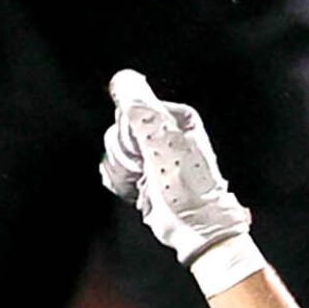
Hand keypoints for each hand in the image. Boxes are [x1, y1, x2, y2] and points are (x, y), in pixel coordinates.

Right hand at [103, 71, 264, 294]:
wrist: (194, 229)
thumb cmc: (186, 189)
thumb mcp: (161, 140)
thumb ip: (139, 106)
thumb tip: (122, 79)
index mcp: (173, 116)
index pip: (129, 109)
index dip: (129, 132)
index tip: (145, 150)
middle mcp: (164, 132)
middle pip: (119, 130)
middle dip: (125, 154)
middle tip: (147, 169)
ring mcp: (153, 155)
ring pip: (114, 151)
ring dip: (122, 171)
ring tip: (146, 183)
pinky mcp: (143, 175)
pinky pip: (114, 169)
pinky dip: (120, 182)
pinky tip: (136, 190)